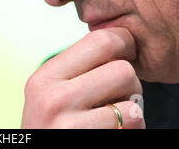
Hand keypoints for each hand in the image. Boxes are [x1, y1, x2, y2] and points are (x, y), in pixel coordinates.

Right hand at [21, 28, 144, 128]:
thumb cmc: (53, 129)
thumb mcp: (50, 93)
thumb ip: (75, 69)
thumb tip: (119, 40)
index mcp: (44, 76)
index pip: (101, 40)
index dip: (124, 45)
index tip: (125, 55)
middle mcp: (52, 96)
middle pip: (122, 68)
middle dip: (129, 83)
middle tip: (119, 96)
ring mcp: (68, 123)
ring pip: (132, 97)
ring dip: (133, 109)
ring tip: (116, 117)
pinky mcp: (86, 140)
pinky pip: (133, 122)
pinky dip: (134, 129)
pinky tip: (115, 133)